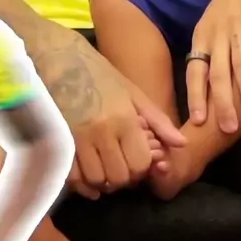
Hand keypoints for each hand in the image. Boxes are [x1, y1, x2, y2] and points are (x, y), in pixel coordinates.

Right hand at [52, 43, 184, 194]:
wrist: (60, 58)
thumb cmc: (99, 73)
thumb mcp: (132, 92)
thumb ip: (157, 120)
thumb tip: (181, 143)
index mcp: (124, 118)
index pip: (140, 163)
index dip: (142, 167)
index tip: (136, 158)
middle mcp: (102, 131)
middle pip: (119, 177)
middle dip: (123, 176)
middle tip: (120, 163)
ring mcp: (77, 138)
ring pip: (97, 180)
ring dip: (103, 180)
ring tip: (104, 165)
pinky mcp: (58, 141)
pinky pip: (73, 178)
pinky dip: (82, 182)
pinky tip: (87, 174)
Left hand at [186, 0, 240, 132]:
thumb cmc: (231, 3)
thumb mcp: (213, 25)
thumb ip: (211, 53)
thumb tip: (206, 91)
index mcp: (202, 36)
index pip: (194, 70)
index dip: (196, 95)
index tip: (198, 121)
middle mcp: (217, 31)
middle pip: (217, 72)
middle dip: (222, 102)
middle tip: (228, 128)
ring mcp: (237, 22)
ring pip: (240, 62)